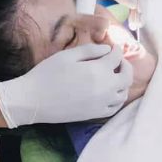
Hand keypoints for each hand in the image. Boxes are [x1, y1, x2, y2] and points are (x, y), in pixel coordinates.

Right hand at [0, 44, 132, 127]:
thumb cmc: (48, 74)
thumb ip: (90, 50)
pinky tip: (109, 92)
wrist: (34, 100)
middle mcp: (105, 88)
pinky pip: (115, 107)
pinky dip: (117, 98)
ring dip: (123, 83)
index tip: (114, 47)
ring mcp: (101, 104)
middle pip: (126, 77)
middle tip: (118, 61)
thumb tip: (107, 49)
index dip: (117, 50)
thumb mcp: (67, 55)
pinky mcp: (95, 114)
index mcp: (98, 70)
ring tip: (114, 76)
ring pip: (123, 94)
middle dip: (125, 66)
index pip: (117, 57)